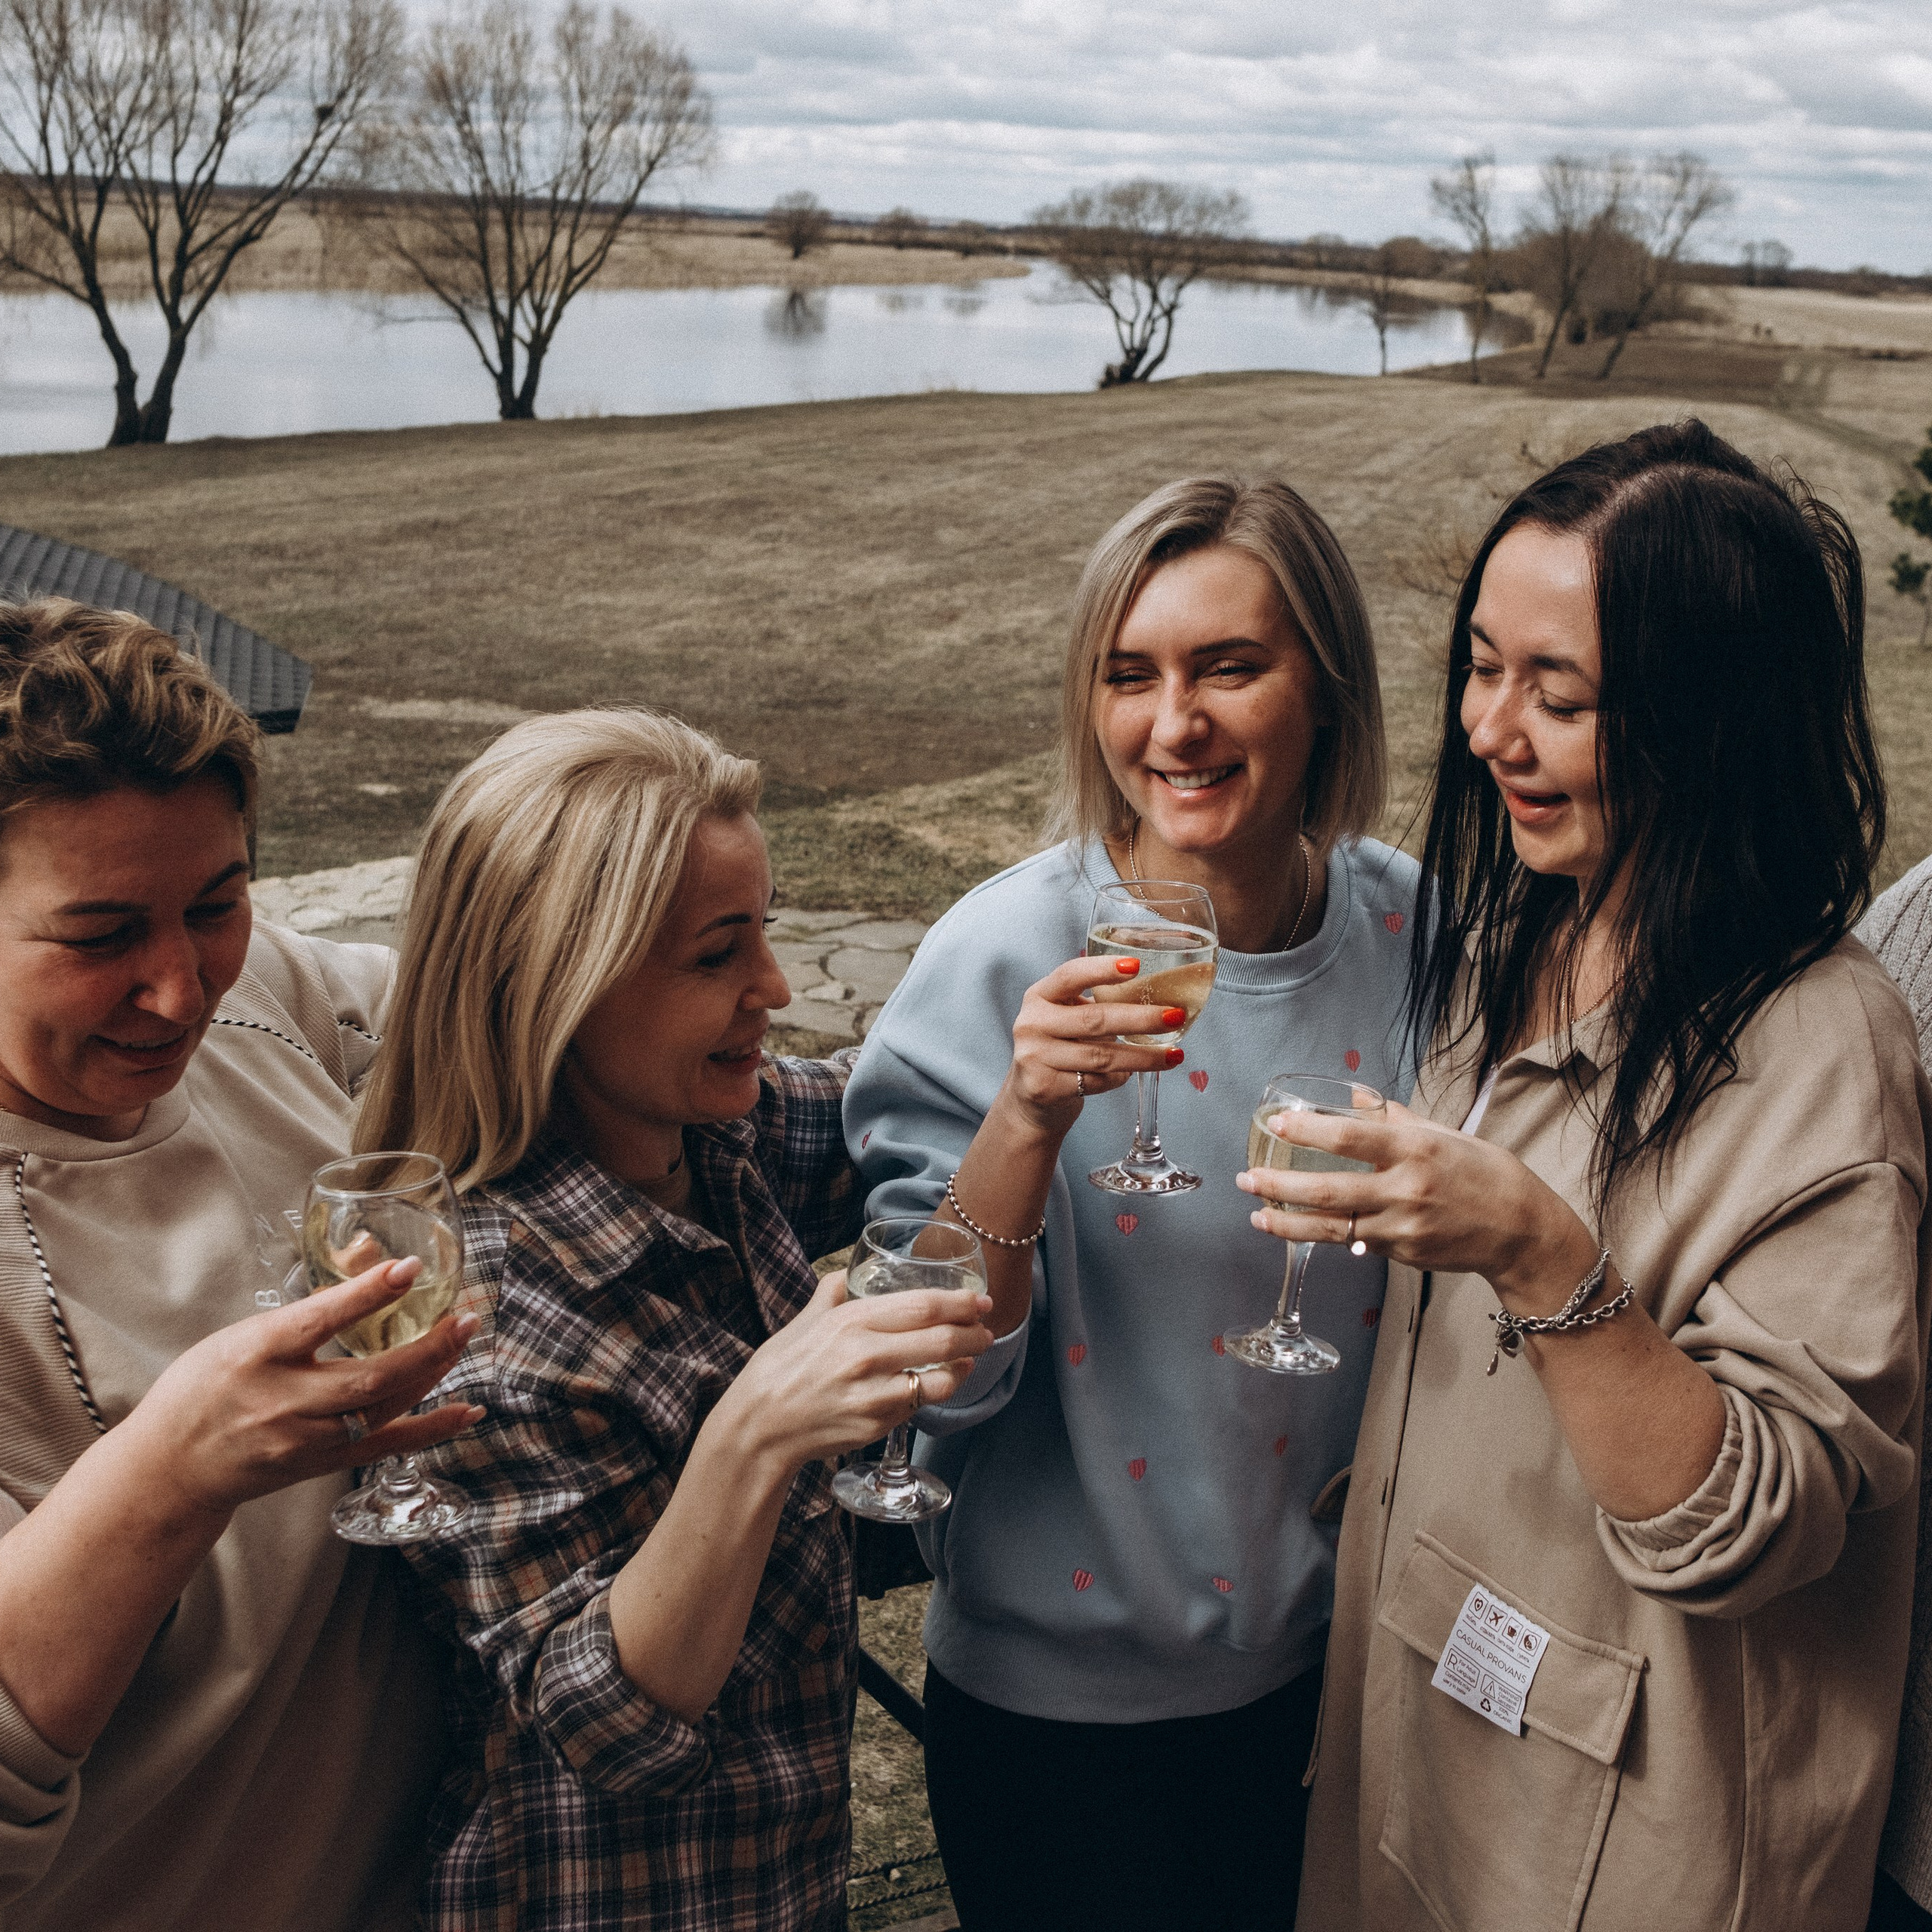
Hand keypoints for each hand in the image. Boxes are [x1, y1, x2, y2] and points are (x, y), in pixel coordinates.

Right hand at [128, 1257, 484, 1522]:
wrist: (170, 1469)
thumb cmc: (202, 1390)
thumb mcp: (239, 1336)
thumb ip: (305, 1311)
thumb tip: (366, 1260)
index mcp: (257, 1353)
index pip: (320, 1320)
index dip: (368, 1293)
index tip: (410, 1268)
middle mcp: (283, 1400)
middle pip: (369, 1375)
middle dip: (426, 1345)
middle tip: (464, 1316)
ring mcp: (304, 1438)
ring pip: (383, 1408)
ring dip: (433, 1374)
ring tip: (463, 1339)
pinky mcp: (320, 1464)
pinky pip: (386, 1447)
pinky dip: (431, 1429)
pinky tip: (467, 1411)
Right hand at [724, 1270, 994, 1473]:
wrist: (759, 1426)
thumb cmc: (777, 1370)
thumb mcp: (803, 1321)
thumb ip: (831, 1294)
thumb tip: (849, 1273)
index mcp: (850, 1321)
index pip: (922, 1306)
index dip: (960, 1302)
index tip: (980, 1300)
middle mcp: (866, 1355)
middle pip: (941, 1339)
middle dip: (974, 1332)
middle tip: (987, 1328)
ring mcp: (873, 1393)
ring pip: (940, 1378)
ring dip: (964, 1366)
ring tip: (970, 1358)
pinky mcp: (876, 1424)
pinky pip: (918, 1405)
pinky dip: (936, 1392)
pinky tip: (940, 1382)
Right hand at [1000, 954, 1187, 1139]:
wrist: (1029, 1094)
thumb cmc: (1058, 1047)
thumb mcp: (1066, 1017)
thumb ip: (1095, 1005)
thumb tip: (1157, 999)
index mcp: (1039, 996)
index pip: (1070, 975)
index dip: (1102, 969)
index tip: (1136, 965)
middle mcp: (1032, 1023)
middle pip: (1094, 1019)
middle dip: (1140, 1018)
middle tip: (1175, 1016)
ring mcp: (1035, 1057)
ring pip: (1101, 1056)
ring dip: (1143, 1056)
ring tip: (1173, 1055)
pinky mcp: (1044, 1087)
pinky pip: (1096, 1081)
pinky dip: (1119, 1078)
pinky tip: (1131, 1073)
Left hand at [1236, 1101, 1598, 1311]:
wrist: (1522, 1231)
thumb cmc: (1486, 1174)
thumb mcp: (1445, 1134)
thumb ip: (1397, 1119)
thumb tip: (1358, 1097)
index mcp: (1415, 1149)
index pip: (1349, 1136)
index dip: (1307, 1130)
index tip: (1276, 1124)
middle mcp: (1405, 1189)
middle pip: (1327, 1189)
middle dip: (1278, 1185)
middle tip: (1246, 1178)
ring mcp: (1401, 1227)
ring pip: (1331, 1226)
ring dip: (1287, 1222)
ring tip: (1256, 1212)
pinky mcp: (1402, 1254)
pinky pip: (1354, 1243)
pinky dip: (1324, 1235)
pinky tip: (1299, 1227)